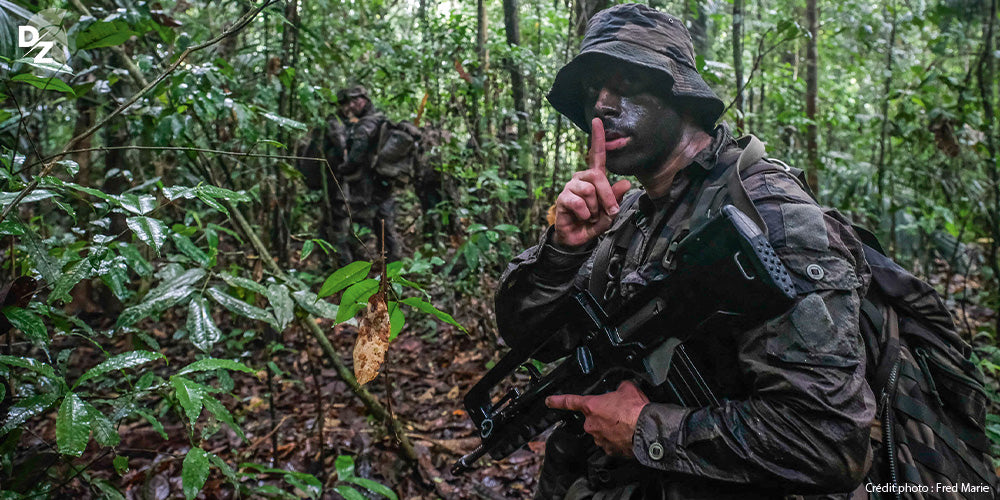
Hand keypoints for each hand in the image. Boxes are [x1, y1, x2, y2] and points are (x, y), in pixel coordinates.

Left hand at [546, 381, 648, 456]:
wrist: (647, 430)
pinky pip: (611, 443)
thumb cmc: (636, 410)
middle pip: (593, 418)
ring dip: (612, 428)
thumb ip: (619, 387)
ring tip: (627, 424)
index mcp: (592, 406)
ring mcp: (600, 439)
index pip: (570, 401)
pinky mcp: (610, 450)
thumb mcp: (627, 389)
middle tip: (619, 413)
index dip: (558, 401)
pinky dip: (619, 439)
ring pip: (602, 431)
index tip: (549, 401)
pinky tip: (629, 434)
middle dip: (604, 416)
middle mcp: (592, 424)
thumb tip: (621, 388)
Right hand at [553, 118, 631, 247]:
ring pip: (590, 191)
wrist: (576, 238)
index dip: (597, 138)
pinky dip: (585, 214)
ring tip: (591, 216)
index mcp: (593, 178)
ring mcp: (571, 187)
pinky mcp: (563, 198)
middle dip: (607, 196)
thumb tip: (626, 183)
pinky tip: (582, 218)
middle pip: (598, 177)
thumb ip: (616, 198)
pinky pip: (579, 202)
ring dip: (595, 208)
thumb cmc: (592, 222)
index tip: (597, 121)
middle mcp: (581, 178)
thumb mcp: (609, 212)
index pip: (596, 155)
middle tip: (610, 211)